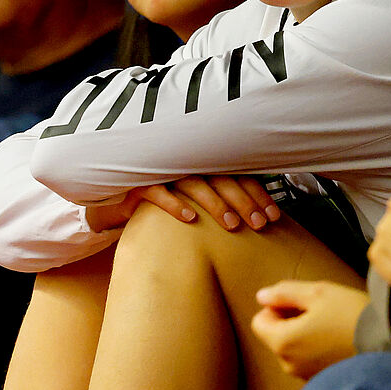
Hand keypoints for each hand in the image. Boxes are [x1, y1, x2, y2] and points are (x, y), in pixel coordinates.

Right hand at [91, 175, 282, 232]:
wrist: (117, 197)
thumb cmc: (164, 198)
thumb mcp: (196, 196)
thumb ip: (222, 198)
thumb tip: (260, 216)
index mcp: (204, 164)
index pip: (237, 176)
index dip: (257, 195)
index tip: (273, 217)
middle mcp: (186, 164)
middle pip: (222, 179)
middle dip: (243, 202)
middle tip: (258, 225)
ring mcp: (163, 171)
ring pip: (194, 184)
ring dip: (215, 204)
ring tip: (230, 226)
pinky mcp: (139, 183)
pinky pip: (157, 192)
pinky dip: (174, 205)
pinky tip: (189, 219)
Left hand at [251, 279, 369, 379]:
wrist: (389, 346)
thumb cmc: (352, 316)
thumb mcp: (318, 293)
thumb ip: (285, 292)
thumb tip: (262, 296)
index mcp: (282, 341)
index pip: (259, 321)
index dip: (276, 307)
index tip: (301, 304)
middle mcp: (288, 364)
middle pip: (275, 336)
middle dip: (290, 322)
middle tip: (321, 312)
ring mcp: (305, 376)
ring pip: (293, 349)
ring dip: (305, 336)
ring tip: (333, 327)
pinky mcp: (322, 382)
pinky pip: (309, 361)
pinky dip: (318, 351)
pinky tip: (340, 342)